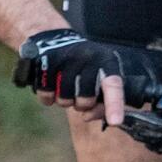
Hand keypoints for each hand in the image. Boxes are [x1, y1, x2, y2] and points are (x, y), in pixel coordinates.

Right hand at [13, 29, 161, 125]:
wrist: (53, 39)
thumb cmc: (83, 69)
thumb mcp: (98, 81)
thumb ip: (101, 105)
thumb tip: (87, 116)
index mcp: (106, 61)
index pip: (113, 84)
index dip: (114, 105)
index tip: (115, 121)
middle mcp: (88, 56)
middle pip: (85, 100)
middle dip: (82, 105)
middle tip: (79, 94)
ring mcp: (66, 57)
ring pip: (65, 100)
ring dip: (64, 101)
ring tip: (65, 88)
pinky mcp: (45, 60)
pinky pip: (46, 94)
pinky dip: (48, 98)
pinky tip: (51, 87)